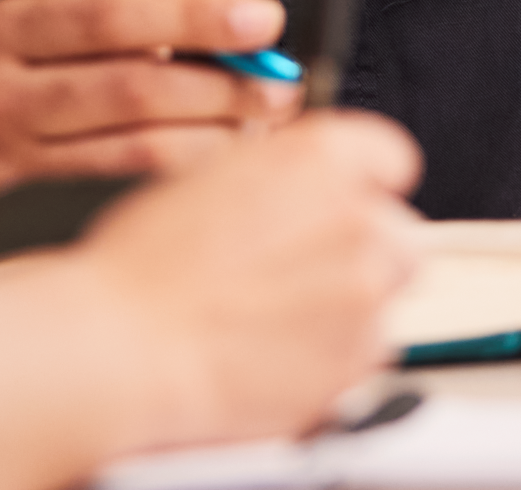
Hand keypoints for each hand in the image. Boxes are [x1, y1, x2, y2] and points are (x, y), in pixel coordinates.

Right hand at [0, 0, 297, 203]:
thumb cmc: (35, 81)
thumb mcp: (74, 19)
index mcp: (4, 29)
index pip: (111, 13)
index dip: (196, 14)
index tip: (265, 17)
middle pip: (132, 88)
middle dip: (224, 86)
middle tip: (282, 85)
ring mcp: (4, 167)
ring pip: (139, 153)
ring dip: (217, 139)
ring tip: (260, 127)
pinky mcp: (25, 225)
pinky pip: (130, 202)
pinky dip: (187, 183)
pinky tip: (219, 169)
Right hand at [56, 110, 426, 446]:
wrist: (123, 348)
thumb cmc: (143, 267)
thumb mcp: (211, 178)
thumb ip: (281, 176)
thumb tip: (303, 188)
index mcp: (320, 157)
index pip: (390, 157)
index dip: (363, 184)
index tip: (343, 205)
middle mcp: (358, 219)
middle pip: (396, 233)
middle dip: (358, 252)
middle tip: (299, 275)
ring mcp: (365, 296)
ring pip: (384, 297)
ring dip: (348, 306)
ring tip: (277, 321)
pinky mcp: (357, 363)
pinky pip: (367, 356)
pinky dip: (335, 359)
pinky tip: (277, 358)